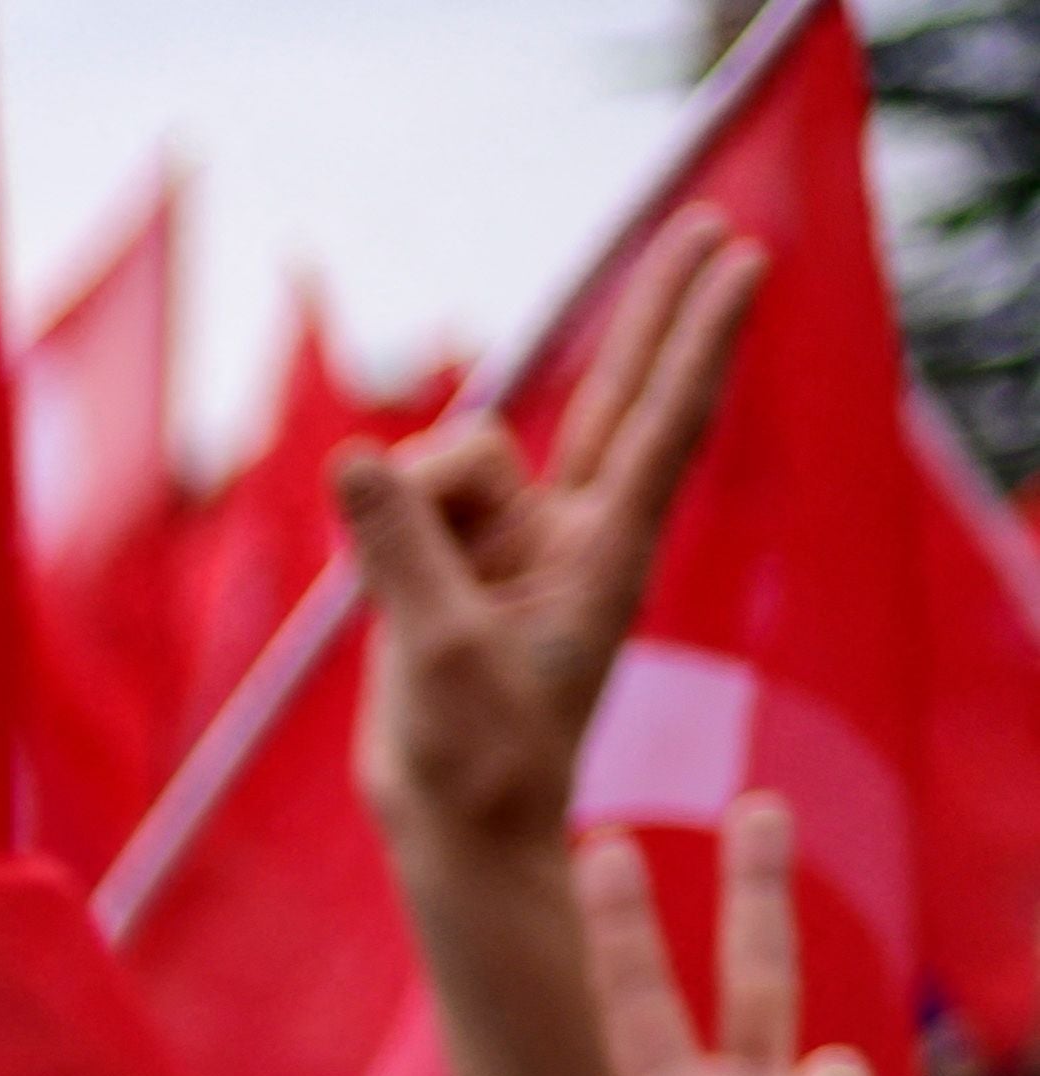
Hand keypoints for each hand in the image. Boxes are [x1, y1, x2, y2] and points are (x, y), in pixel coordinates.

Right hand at [334, 213, 759, 1075]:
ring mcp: (511, 544)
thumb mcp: (439, 649)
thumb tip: (356, 456)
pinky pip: (413, 498)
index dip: (697, 337)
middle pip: (618, 397)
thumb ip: (399, 547)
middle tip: (712, 224)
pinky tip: (364, 556)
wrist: (455, 825)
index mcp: (602, 552)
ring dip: (417, 497)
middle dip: (656, 314)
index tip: (745, 260)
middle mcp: (568, 533)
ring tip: (398, 596)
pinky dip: (383, 514)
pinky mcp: (454, 564)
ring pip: (463, 460)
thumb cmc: (477, 757)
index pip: (658, 422)